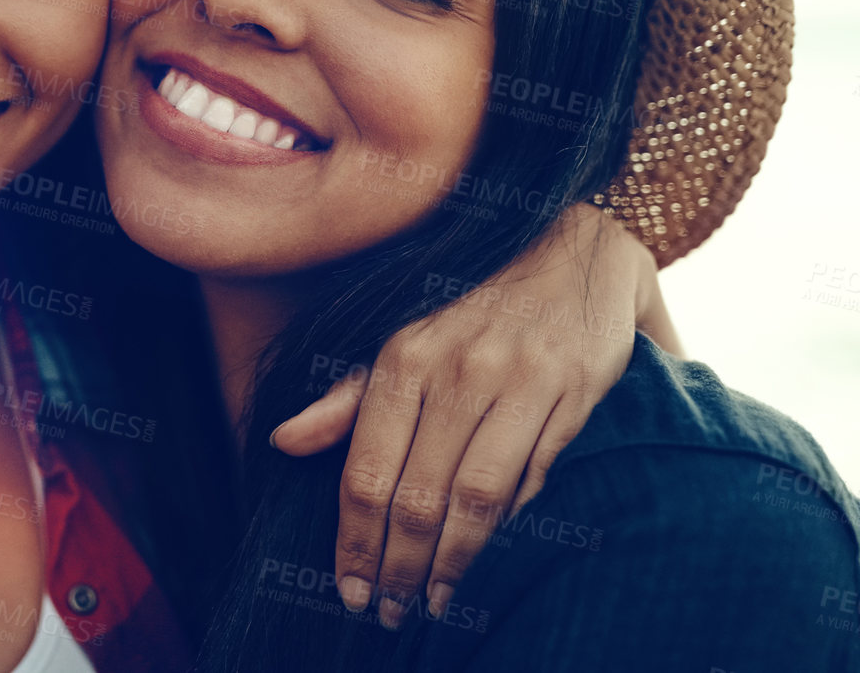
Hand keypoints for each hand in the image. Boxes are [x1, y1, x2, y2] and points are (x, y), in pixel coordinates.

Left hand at [269, 205, 653, 629]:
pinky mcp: (571, 393)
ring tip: (432, 602)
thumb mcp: (404, 337)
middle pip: (416, 494)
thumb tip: (283, 439)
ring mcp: (516, 381)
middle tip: (386, 613)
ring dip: (450, 562)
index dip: (354, 538)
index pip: (367, 469)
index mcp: (403, 356)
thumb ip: (348, 396)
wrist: (576, 247)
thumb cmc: (477, 305)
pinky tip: (484, 556)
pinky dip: (505, 524)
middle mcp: (455, 368)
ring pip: (475, 497)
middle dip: (397, 565)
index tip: (348, 587)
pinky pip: (532, 477)